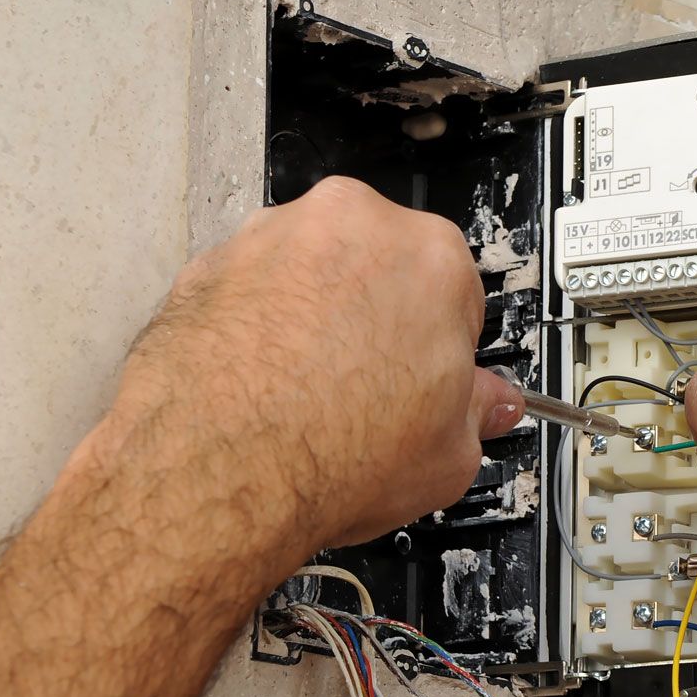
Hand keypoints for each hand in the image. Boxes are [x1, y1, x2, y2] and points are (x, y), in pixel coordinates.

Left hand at [110, 176, 521, 549]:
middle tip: (370, 386)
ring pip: (310, 270)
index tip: (429, 375)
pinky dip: (255, 325)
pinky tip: (262, 384)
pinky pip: (248, 288)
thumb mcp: (448, 456)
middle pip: (380, 266)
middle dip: (377, 317)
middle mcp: (353, 227)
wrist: (215, 470)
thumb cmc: (327, 451)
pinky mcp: (210, 263)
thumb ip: (476, 413)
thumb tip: (486, 407)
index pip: (455, 292)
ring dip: (314, 315)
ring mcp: (274, 238)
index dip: (442, 344)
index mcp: (431, 258)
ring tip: (309, 392)